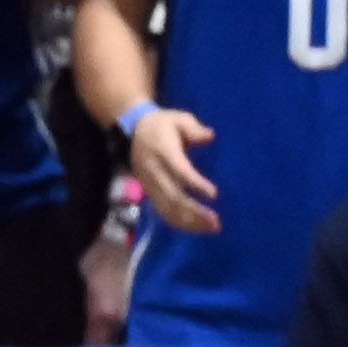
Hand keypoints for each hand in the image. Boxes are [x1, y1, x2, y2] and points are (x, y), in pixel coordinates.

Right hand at [129, 109, 220, 233]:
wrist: (131, 131)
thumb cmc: (162, 125)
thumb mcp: (178, 118)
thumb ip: (194, 128)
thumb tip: (209, 136)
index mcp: (162, 151)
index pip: (179, 170)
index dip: (195, 184)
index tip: (214, 195)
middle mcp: (153, 171)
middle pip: (173, 195)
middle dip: (194, 211)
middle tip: (216, 222)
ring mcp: (149, 184)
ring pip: (167, 207)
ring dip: (188, 221)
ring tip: (210, 228)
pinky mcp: (149, 192)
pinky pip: (162, 211)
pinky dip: (178, 221)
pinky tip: (195, 228)